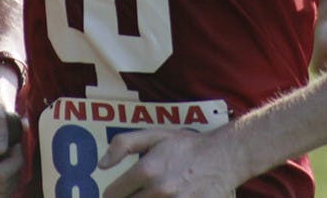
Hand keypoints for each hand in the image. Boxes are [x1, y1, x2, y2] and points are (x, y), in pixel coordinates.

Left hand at [99, 127, 236, 197]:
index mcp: (146, 169)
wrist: (225, 156)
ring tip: (149, 197)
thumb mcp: (157, 135)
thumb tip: (101, 165)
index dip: (113, 194)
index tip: (120, 193)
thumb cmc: (188, 146)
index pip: (112, 194)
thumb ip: (124, 144)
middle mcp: (158, 189)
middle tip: (138, 194)